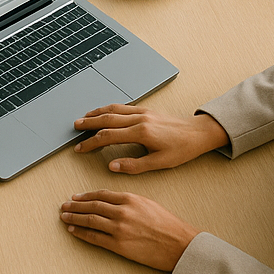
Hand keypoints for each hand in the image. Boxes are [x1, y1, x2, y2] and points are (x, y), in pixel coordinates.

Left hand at [60, 190, 198, 270]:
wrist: (179, 244)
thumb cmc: (167, 224)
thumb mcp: (147, 203)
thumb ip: (129, 201)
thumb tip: (113, 202)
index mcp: (129, 198)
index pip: (101, 194)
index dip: (86, 196)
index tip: (76, 197)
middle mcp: (122, 211)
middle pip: (93, 206)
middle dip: (76, 206)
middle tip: (64, 205)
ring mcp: (119, 228)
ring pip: (91, 220)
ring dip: (75, 218)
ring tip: (64, 217)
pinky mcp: (119, 245)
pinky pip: (96, 238)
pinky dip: (82, 234)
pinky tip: (74, 231)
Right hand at [74, 104, 228, 172]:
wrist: (198, 133)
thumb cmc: (181, 150)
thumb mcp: (159, 163)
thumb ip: (134, 165)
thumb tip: (112, 167)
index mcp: (141, 133)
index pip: (109, 136)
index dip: (92, 143)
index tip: (80, 148)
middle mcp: (139, 119)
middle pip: (107, 119)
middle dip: (89, 124)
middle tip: (75, 128)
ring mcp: (142, 112)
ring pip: (114, 110)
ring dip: (97, 113)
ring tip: (84, 118)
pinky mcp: (146, 110)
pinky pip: (123, 107)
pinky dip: (109, 108)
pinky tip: (104, 111)